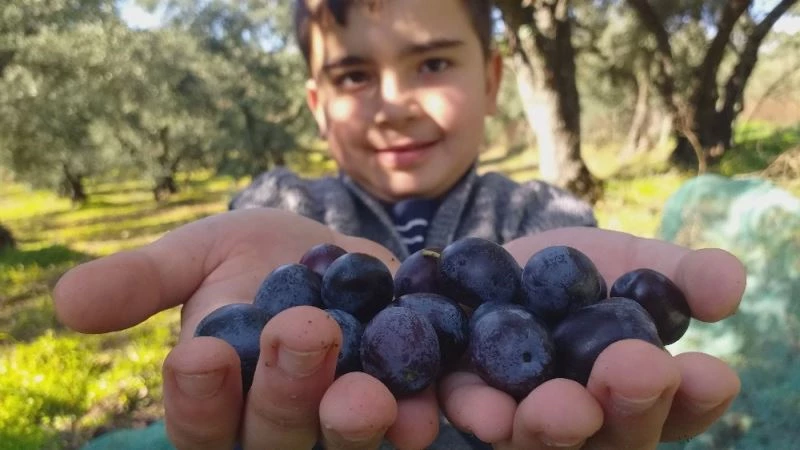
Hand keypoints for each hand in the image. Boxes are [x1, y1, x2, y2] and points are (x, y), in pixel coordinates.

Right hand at [53, 208, 441, 449]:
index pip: (200, 422)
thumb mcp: (198, 256)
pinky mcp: (402, 404)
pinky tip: (431, 404)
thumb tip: (66, 301)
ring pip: (341, 441)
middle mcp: (279, 429)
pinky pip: (411, 419)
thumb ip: (144, 282)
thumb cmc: (252, 255)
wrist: (332, 249)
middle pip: (275, 436)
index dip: (199, 397)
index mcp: (221, 403)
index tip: (200, 353)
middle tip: (303, 333)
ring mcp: (341, 424)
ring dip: (354, 420)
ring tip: (367, 392)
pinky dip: (420, 414)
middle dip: (285, 391)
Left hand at [439, 227, 744, 448]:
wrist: (505, 259)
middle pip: (616, 436)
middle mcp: (589, 420)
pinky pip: (474, 416)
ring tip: (563, 403)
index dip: (697, 397)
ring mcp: (526, 418)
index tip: (713, 371)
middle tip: (635, 368)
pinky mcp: (470, 398)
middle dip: (629, 406)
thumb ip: (684, 276)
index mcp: (639, 393)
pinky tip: (483, 408)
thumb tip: (729, 284)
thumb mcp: (638, 263)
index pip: (680, 408)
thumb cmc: (585, 272)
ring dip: (555, 425)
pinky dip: (480, 413)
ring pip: (544, 441)